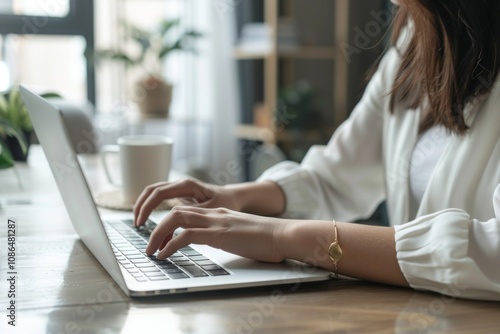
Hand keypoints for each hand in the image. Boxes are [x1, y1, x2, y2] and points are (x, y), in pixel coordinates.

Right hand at [133, 178, 241, 226]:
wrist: (234, 198)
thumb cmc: (226, 203)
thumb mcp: (212, 209)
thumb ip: (195, 215)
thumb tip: (178, 224)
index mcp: (186, 185)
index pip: (158, 192)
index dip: (146, 207)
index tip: (141, 222)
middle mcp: (180, 185)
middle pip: (151, 190)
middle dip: (141, 206)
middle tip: (137, 224)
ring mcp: (179, 189)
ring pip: (154, 194)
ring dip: (145, 208)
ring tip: (140, 225)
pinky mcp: (180, 196)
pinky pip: (161, 201)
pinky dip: (154, 212)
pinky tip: (156, 228)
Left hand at [146, 206, 286, 262]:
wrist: (283, 235)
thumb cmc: (267, 239)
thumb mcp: (241, 233)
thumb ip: (227, 234)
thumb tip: (219, 243)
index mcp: (219, 214)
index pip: (186, 211)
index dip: (168, 223)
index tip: (159, 238)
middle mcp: (214, 214)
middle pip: (176, 211)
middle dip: (156, 227)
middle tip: (149, 245)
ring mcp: (216, 222)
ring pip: (176, 219)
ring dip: (158, 234)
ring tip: (151, 250)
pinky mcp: (219, 235)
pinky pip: (187, 236)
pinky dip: (171, 245)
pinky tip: (165, 255)